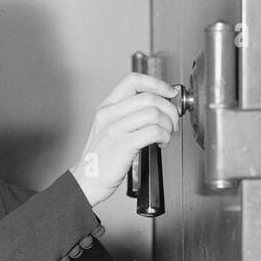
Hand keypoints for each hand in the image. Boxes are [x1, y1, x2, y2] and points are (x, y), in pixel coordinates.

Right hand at [69, 73, 179, 207]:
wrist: (87, 180)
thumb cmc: (101, 159)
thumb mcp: (109, 128)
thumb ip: (129, 115)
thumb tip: (159, 107)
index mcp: (106, 106)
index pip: (133, 80)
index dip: (157, 83)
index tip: (169, 92)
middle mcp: (109, 114)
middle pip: (149, 97)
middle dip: (169, 109)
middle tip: (172, 121)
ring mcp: (115, 128)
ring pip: (154, 113)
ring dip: (168, 125)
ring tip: (166, 135)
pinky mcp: (123, 144)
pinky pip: (153, 131)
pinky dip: (164, 137)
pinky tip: (161, 143)